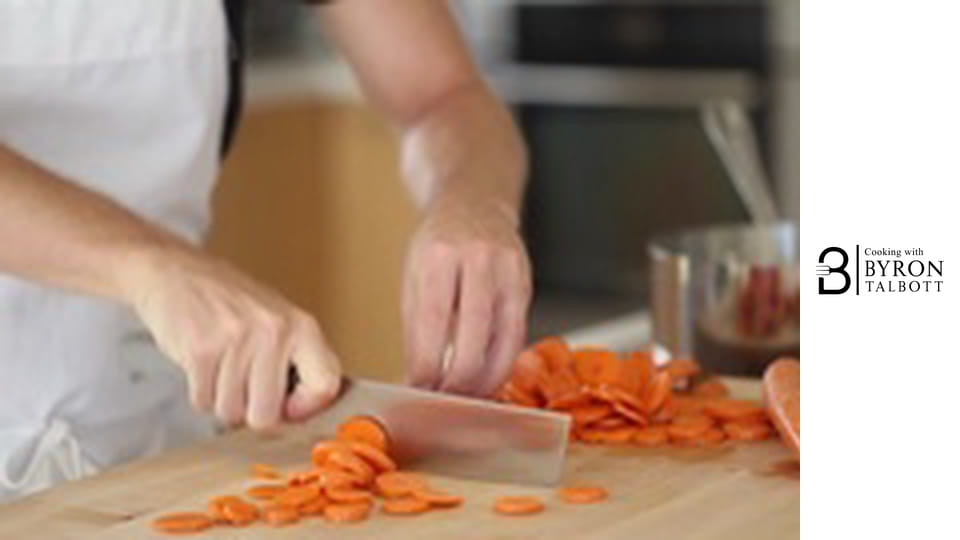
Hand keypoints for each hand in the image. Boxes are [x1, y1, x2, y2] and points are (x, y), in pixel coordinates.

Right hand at [120, 245, 341, 429]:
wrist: (174, 271)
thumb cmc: (231, 300)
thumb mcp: (280, 319)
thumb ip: (300, 361)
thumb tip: (311, 411)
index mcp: (301, 325)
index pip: (325, 385)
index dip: (306, 408)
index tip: (290, 407)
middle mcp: (273, 331)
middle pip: (266, 415)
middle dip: (251, 412)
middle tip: (245, 388)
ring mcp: (236, 340)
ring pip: (231, 412)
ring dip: (222, 401)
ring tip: (222, 369)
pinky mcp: (200, 350)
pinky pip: (203, 402)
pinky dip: (200, 393)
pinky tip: (204, 366)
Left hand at [402, 196, 532, 396]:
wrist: (476, 203)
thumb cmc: (438, 243)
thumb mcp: (414, 275)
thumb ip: (416, 327)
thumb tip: (416, 380)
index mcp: (440, 256)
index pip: (433, 324)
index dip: (426, 366)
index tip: (417, 391)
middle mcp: (479, 260)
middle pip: (473, 337)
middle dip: (457, 381)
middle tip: (443, 404)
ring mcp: (509, 270)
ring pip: (502, 341)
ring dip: (484, 380)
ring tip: (466, 400)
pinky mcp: (527, 283)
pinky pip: (518, 334)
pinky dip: (503, 363)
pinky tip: (488, 378)